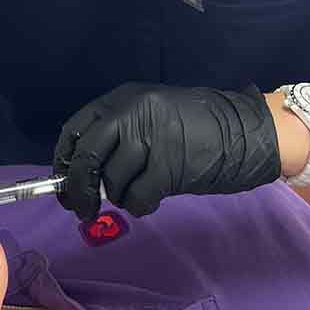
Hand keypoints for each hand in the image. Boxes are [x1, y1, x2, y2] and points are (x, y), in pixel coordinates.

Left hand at [53, 83, 280, 219]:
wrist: (247, 132)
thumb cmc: (196, 129)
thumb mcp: (150, 117)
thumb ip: (116, 138)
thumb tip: (80, 175)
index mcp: (123, 100)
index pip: (76, 131)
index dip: (63, 162)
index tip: (62, 183)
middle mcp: (132, 113)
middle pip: (87, 158)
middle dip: (78, 190)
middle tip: (81, 209)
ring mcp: (151, 137)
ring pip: (112, 181)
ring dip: (118, 198)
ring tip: (136, 194)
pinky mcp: (169, 165)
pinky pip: (137, 197)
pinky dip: (139, 206)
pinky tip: (150, 200)